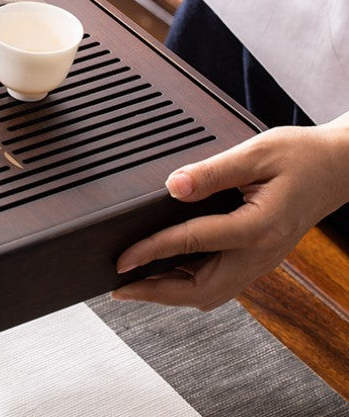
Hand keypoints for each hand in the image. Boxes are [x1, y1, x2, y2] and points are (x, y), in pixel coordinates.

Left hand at [112, 114, 348, 310]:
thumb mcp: (255, 153)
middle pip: (202, 291)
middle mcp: (261, 253)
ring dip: (172, 293)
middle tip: (121, 286)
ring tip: (137, 284)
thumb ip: (211, 172)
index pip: (194, 244)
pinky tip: (168, 272)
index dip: (152, 251)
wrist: (339, 167)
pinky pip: (221, 282)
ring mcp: (262, 260)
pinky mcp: (259, 257)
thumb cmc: (302, 157)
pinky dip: (190, 283)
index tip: (123, 258)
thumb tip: (173, 186)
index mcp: (259, 228)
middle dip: (157, 293)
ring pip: (212, 293)